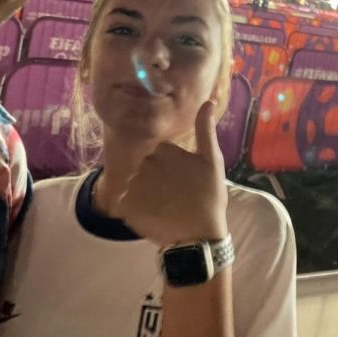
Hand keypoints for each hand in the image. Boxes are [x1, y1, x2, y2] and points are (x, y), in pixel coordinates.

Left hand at [117, 101, 228, 246]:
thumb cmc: (209, 195)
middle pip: (146, 169)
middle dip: (157, 179)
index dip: (172, 167)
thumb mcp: (212, 159)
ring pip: (136, 185)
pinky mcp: (125, 208)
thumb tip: (208, 100)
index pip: (160, 153)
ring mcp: (133, 187)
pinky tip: (155, 217)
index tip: (184, 180)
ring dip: (147, 194)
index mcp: (162, 150)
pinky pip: (127, 204)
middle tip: (176, 195)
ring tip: (167, 208)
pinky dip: (137, 210)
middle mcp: (143, 165)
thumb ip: (205, 129)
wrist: (199, 236)